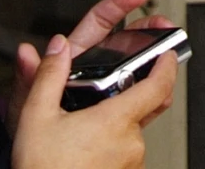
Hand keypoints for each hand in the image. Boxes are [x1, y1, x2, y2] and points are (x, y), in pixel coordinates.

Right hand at [10, 32, 175, 168]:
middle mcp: (131, 143)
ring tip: (86, 129)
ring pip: (133, 133)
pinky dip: (113, 146)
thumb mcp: (36, 117)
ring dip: (117, 126)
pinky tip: (89, 149)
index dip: (167, 65)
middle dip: (130, 97)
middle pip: (145, 108)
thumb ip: (50, 75)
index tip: (168, 53)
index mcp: (116, 120)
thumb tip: (59, 47)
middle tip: (109, 94)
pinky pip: (127, 154)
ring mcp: (131, 163)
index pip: (159, 85)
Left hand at [12, 0, 170, 118]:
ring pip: (137, 72)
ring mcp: (108, 94)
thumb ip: (31, 79)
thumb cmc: (28, 141)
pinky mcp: (119, 116)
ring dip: (155, 64)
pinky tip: (162, 95)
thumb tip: (28, 52)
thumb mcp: (26, 107)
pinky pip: (141, 100)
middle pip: (126, 43)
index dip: (119, 5)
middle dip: (148, 30)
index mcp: (72, 62)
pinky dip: (156, 95)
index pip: (98, 24)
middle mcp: (93, 74)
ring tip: (168, 60)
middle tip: (165, 26)